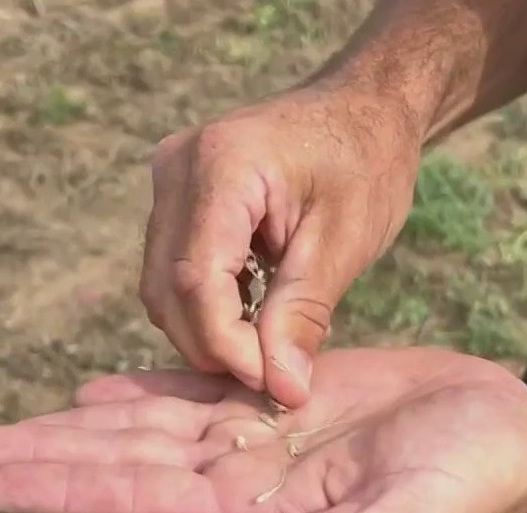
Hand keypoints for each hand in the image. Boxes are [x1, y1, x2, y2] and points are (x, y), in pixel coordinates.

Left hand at [0, 348, 526, 512]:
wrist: (511, 441)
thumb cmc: (473, 487)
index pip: (140, 498)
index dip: (64, 488)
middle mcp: (241, 480)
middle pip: (121, 461)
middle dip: (43, 456)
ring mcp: (255, 439)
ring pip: (145, 423)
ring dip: (75, 421)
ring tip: (11, 424)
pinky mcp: (278, 399)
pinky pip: (194, 391)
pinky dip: (142, 387)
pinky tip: (95, 389)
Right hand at [140, 87, 422, 407]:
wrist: (360, 108)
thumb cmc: (365, 161)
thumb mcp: (346, 240)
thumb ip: (303, 314)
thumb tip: (280, 390)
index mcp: (220, 166)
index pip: (197, 278)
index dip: (227, 344)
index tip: (273, 385)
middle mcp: (175, 170)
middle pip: (168, 288)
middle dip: (214, 346)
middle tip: (273, 377)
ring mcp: (167, 182)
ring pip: (161, 287)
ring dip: (207, 330)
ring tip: (267, 346)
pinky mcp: (172, 199)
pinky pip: (170, 271)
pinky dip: (205, 307)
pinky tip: (251, 313)